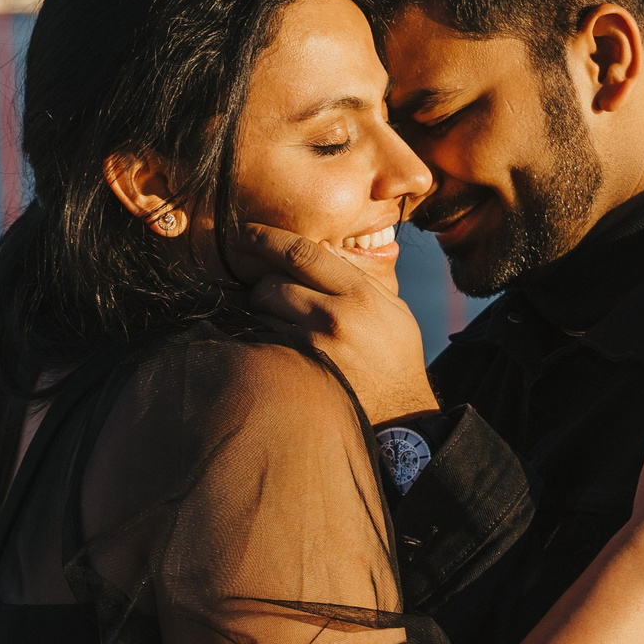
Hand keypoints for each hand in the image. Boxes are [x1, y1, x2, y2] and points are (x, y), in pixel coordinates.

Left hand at [227, 223, 438, 422]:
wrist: (400, 413)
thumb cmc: (397, 355)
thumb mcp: (392, 308)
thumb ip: (358, 277)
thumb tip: (322, 249)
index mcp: (359, 293)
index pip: (302, 252)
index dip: (266, 237)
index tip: (243, 231)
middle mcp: (334, 315)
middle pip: (273, 281)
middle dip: (262, 281)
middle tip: (269, 290)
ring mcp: (314, 344)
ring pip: (263, 311)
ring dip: (262, 311)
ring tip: (281, 320)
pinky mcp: (300, 369)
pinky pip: (265, 340)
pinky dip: (266, 335)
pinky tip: (279, 342)